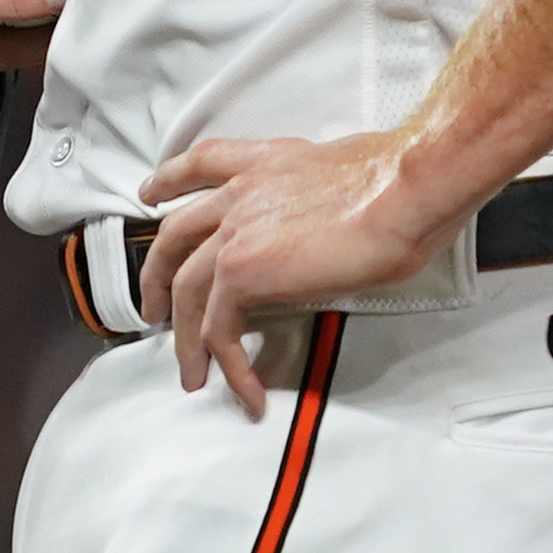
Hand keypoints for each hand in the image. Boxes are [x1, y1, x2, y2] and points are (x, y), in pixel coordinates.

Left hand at [135, 133, 465, 417]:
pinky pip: (219, 329)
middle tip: (153, 309)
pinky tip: (244, 391)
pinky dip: (228, 365)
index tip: (150, 196)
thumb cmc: (397, 183)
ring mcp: (234, 231)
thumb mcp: (342, 173)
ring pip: (186, 290)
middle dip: (156, 275)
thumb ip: (313, 194)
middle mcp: (240, 192)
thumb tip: (326, 220)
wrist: (402, 193)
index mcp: (264, 162)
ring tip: (191, 372)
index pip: (198, 164)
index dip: (167, 182)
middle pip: (174, 236)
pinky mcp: (242, 272)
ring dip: (184, 338)